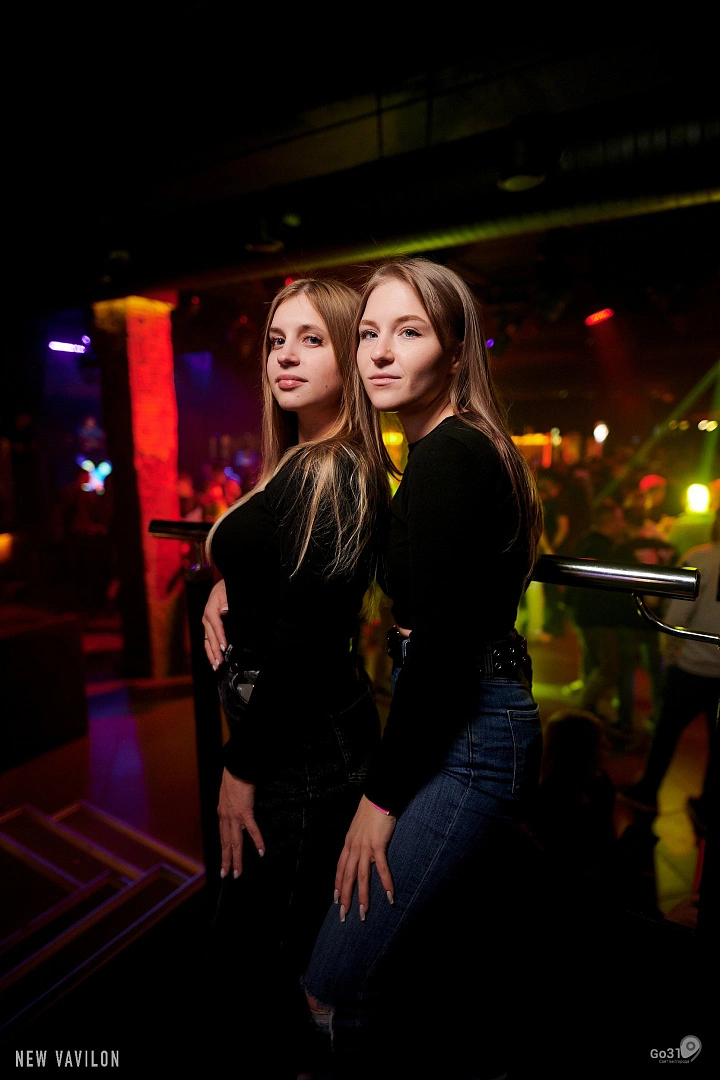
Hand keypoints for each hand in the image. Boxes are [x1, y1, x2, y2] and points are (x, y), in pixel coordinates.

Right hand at [203, 578, 227, 668]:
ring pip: (207, 641)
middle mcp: (206, 618)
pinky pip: (207, 640)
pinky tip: (213, 659)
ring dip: (211, 654)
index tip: (224, 647)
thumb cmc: (223, 588)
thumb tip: (224, 611)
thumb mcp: (225, 592)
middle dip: (214, 651)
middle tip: (220, 663)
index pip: (216, 626)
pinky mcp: (207, 627)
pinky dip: (210, 650)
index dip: (220, 637)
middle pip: (210, 637)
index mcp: (210, 610)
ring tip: (216, 666)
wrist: (219, 586)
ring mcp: (205, 623)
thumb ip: (225, 602)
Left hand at [217, 767, 264, 877]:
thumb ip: (230, 806)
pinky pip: (252, 830)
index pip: (222, 837)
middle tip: (226, 875)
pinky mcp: (245, 812)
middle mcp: (225, 818)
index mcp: (221, 814)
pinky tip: (260, 852)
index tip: (223, 863)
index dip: (223, 851)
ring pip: (235, 842)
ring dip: (236, 859)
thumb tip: (235, 811)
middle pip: (226, 844)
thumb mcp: (227, 795)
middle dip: (226, 861)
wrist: (235, 769)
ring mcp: (234, 816)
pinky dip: (257, 841)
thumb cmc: (233, 778)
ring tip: (238, 872)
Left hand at [335, 796, 395, 920]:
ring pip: (361, 876)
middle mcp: (353, 848)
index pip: (340, 868)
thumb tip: (359, 850)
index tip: (336, 899)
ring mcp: (365, 847)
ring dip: (363, 896)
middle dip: (345, 897)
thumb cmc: (369, 811)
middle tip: (344, 915)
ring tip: (364, 912)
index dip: (337, 884)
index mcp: (348, 844)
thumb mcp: (357, 827)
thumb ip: (357, 840)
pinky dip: (385, 882)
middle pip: (347, 877)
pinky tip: (390, 895)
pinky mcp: (378, 845)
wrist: (377, 797)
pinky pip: (382, 868)